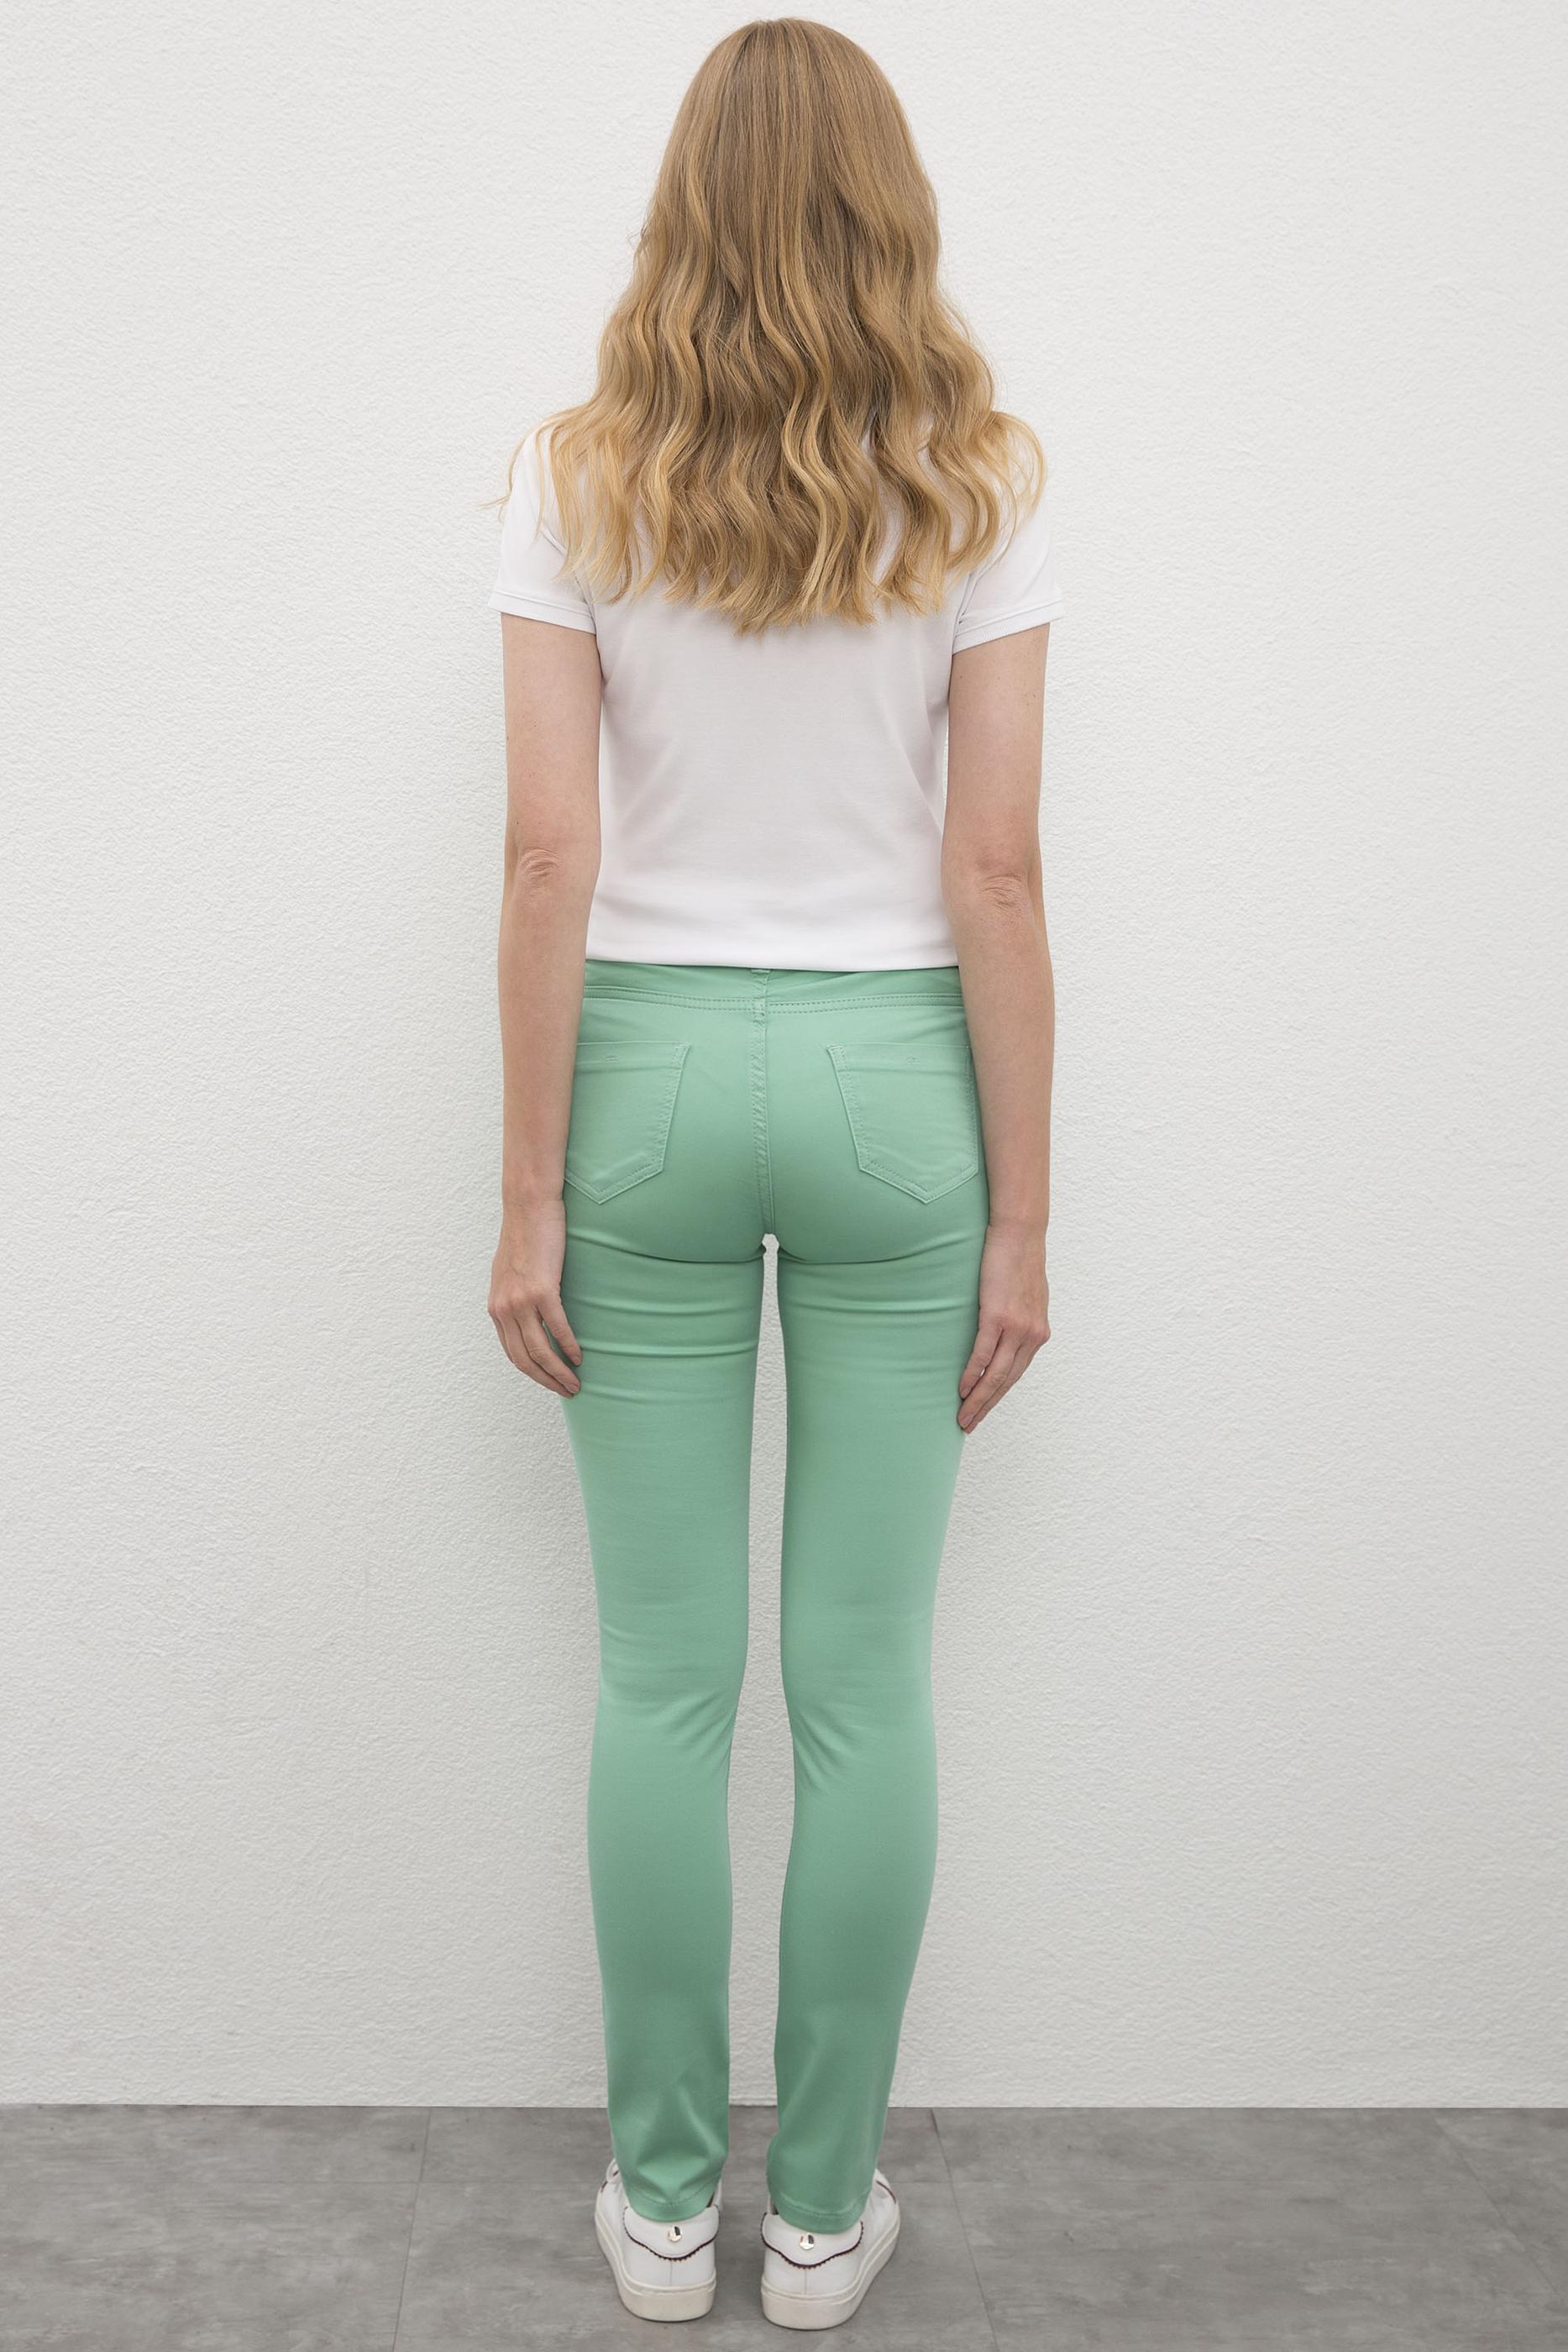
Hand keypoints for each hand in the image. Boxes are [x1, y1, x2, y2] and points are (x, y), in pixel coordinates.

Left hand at [488, 1197, 581, 1396]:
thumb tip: (528, 1313)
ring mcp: (521, 1300)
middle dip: (546, 1380)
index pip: (513, 1353)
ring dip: (559, 1372)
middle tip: (568, 1391)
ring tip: (576, 1383)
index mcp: (496, 1307)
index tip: (551, 1381)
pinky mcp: (542, 1289)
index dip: (533, 1372)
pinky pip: (557, 1328)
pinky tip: (579, 1356)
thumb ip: (516, 1296)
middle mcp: (504, 1308)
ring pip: (540, 1350)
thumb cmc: (525, 1235)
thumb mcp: (511, 1272)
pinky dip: (569, 1346)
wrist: (528, 1206)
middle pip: (524, 1359)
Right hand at [958, 1221, 1049, 1430]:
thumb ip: (1019, 1316)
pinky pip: (984, 1354)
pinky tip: (962, 1389)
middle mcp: (1031, 1335)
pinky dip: (973, 1374)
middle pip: (1007, 1381)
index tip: (983, 1410)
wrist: (1020, 1234)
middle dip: (987, 1406)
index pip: (1016, 1373)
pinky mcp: (998, 1316)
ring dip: (978, 1399)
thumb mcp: (1026, 1295)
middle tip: (968, 1424)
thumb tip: (1006, 1328)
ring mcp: (1016, 1327)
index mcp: (1037, 1332)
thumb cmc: (1018, 1259)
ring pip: (996, 1374)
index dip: (998, 1395)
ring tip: (963, 1415)